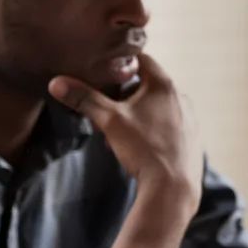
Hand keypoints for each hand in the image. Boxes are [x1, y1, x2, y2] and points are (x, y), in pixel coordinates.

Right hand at [48, 54, 202, 209]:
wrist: (172, 188)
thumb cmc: (143, 148)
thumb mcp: (109, 120)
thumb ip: (84, 99)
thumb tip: (56, 82)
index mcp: (164, 85)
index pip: (142, 59)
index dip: (121, 63)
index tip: (105, 72)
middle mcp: (181, 97)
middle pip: (147, 86)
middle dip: (125, 96)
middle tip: (107, 109)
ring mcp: (189, 119)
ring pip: (157, 108)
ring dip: (138, 115)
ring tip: (120, 133)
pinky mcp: (191, 139)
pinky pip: (168, 126)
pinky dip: (152, 130)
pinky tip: (140, 148)